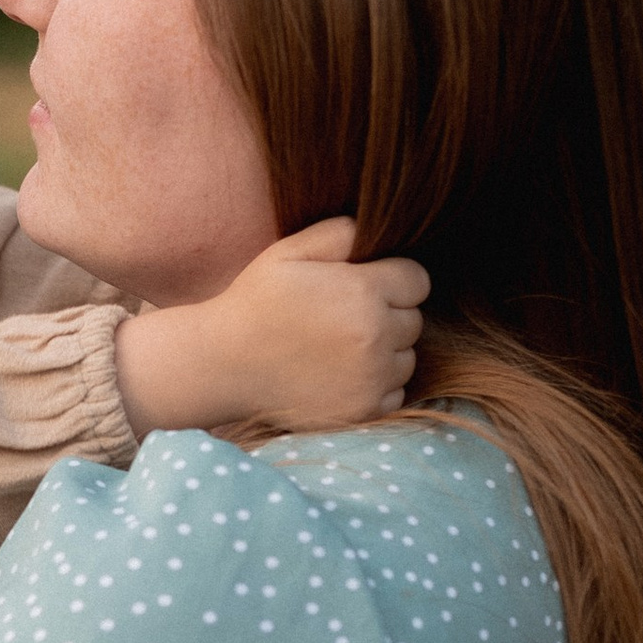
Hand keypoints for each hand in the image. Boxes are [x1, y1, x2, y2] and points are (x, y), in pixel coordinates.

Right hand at [114, 219, 428, 436]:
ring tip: (341, 346)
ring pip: (407, 357)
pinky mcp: (365, 410)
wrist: (224, 365)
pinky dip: (377, 384)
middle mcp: (377, 337)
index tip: (363, 285)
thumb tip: (376, 232)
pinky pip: (395, 391)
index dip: (392, 279)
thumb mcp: (290, 251)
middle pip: (413, 319)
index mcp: (364, 292)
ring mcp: (373, 378)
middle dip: (389, 314)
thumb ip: (340, 233)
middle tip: (344, 317)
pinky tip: (342, 373)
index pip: (418, 281)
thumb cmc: (257, 302)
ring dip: (386, 351)